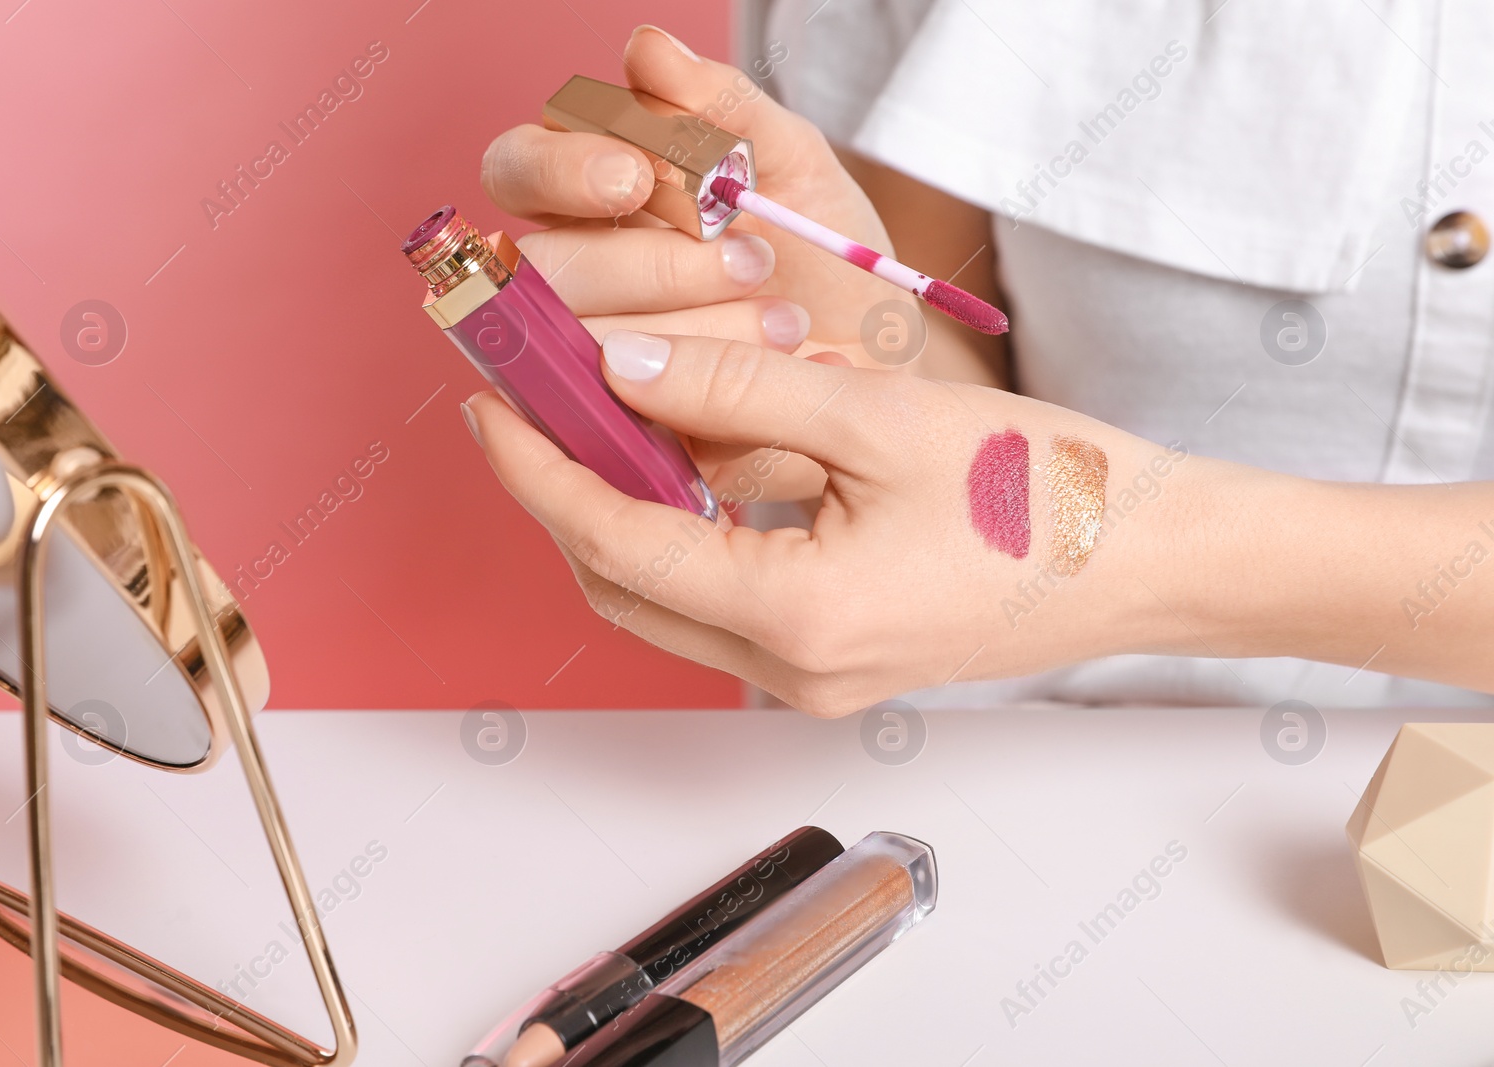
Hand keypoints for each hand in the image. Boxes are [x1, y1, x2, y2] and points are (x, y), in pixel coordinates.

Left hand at [463, 332, 1196, 714]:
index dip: (539, 470)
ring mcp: (813, 682)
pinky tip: (692, 467)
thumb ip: (738, 388)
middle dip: (564, 497)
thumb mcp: (880, 415)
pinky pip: (722, 605)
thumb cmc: (1045, 490)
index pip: (614, 541)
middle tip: (536, 406)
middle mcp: (790, 672)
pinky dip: (684, 539)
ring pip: (667, 601)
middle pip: (622, 585)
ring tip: (605, 423)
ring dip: (622, 518)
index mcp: (796, 616)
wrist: (1151, 561)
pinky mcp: (835, 666)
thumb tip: (621, 364)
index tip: (492, 404)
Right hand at [480, 24, 916, 501]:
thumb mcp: (794, 167)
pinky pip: (630, 425)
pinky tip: (781, 375)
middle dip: (647, 264)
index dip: (563, 171)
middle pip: (544, 267)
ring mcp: (592, 365)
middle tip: (749, 258)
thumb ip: (724, 107)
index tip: (636, 177)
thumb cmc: (823, 258)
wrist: (883, 363)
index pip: (519, 171)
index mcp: (589, 200)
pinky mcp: (629, 437)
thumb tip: (646, 48)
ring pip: (583, 346)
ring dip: (692, 330)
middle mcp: (575, 282)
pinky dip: (709, 402)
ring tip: (789, 322)